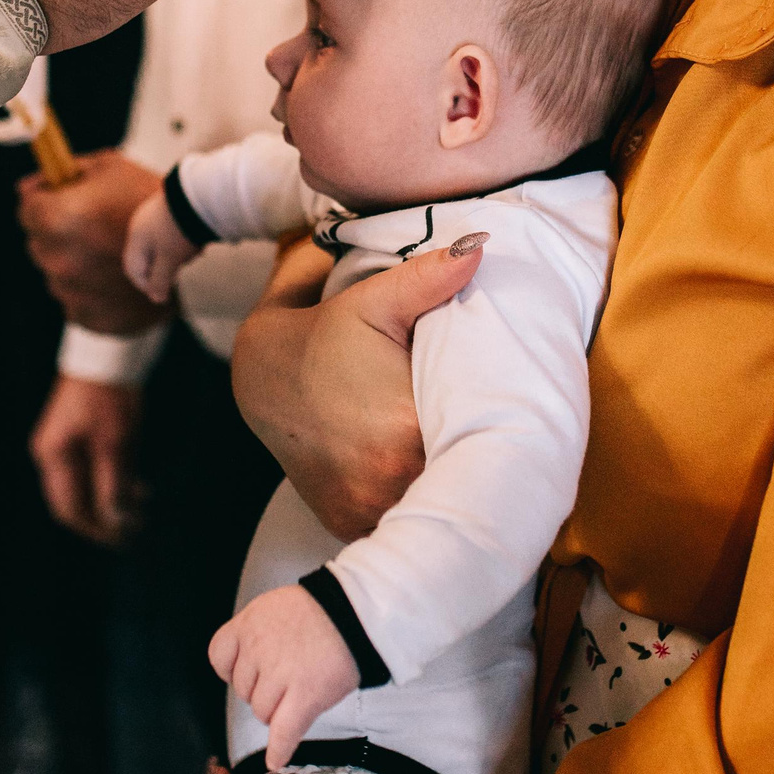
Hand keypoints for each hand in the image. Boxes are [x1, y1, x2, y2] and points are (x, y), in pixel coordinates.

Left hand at [21, 151, 165, 331]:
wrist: (194, 235)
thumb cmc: (149, 196)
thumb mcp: (107, 167)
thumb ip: (64, 173)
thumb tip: (30, 188)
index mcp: (59, 220)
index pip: (27, 210)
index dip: (42, 199)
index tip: (56, 197)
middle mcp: (61, 260)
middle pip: (41, 244)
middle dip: (59, 232)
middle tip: (92, 223)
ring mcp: (74, 293)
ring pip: (58, 275)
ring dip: (75, 262)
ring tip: (109, 250)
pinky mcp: (91, 317)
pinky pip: (76, 302)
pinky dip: (91, 291)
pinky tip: (115, 276)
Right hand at [29, 374, 141, 543]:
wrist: (110, 350)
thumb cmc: (110, 395)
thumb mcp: (114, 443)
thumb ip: (113, 485)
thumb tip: (116, 523)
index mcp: (53, 457)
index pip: (68, 508)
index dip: (95, 529)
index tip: (122, 541)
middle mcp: (54, 454)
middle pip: (76, 500)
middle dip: (105, 518)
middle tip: (136, 531)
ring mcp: (66, 444)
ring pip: (88, 486)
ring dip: (113, 500)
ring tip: (143, 510)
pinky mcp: (82, 435)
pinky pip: (95, 469)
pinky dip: (115, 481)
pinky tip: (139, 489)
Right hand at [124, 191, 201, 302]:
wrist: (200, 194)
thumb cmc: (180, 230)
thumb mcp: (170, 260)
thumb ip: (160, 281)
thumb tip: (157, 299)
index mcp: (136, 238)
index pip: (133, 270)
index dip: (145, 286)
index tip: (163, 293)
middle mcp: (143, 225)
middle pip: (149, 258)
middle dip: (166, 268)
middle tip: (182, 268)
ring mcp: (157, 215)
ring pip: (164, 246)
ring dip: (178, 255)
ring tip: (195, 252)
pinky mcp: (174, 209)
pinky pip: (175, 233)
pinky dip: (185, 242)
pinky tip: (201, 242)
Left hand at [209, 584, 359, 766]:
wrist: (355, 611)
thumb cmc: (320, 609)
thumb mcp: (274, 606)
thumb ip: (255, 632)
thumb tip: (245, 663)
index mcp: (248, 623)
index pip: (219, 656)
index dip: (233, 669)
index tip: (249, 671)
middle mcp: (258, 649)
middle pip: (244, 689)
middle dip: (262, 690)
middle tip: (289, 678)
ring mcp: (281, 674)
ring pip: (262, 712)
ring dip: (278, 712)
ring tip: (301, 693)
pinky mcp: (305, 695)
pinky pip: (284, 731)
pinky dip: (280, 749)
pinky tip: (276, 760)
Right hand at [231, 237, 482, 541]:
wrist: (256, 383)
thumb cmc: (317, 339)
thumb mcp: (367, 302)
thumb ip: (425, 277)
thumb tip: (480, 245)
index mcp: (405, 429)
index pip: (482, 443)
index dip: (502, 431)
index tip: (518, 419)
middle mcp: (389, 483)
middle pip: (462, 483)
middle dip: (476, 461)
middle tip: (496, 438)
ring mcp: (368, 515)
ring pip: (432, 512)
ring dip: (445, 488)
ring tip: (462, 458)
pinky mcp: (351, 528)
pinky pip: (401, 525)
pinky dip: (411, 504)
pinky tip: (422, 476)